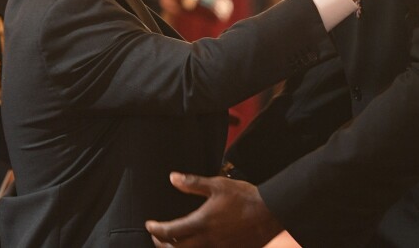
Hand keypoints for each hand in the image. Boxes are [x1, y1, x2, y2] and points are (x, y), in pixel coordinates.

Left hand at [146, 172, 281, 246]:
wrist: (269, 212)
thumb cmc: (243, 196)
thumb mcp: (217, 184)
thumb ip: (193, 183)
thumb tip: (172, 177)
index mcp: (201, 223)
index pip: (169, 232)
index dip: (156, 229)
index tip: (150, 224)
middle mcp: (206, 241)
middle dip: (162, 244)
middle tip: (157, 236)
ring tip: (172, 243)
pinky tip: (195, 245)